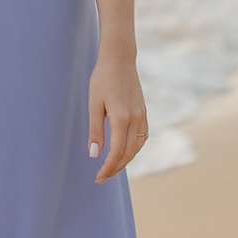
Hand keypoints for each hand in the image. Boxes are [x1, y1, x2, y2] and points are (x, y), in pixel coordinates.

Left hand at [88, 55, 146, 184]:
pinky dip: (134, 148)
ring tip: (112, 168)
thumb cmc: (102, 79)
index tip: (98, 177)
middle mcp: (135, 120)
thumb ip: (95, 131)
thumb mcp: (93, 104)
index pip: (116, 152)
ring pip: (137, 147)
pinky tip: (125, 152)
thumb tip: (94, 155)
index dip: (108, 168)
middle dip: (115, 168)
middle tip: (102, 178)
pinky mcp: (144, 112)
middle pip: (128, 153)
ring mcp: (142, 116)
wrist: (119, 59)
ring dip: (125, 160)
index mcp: (121, 119)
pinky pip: (142, 137)